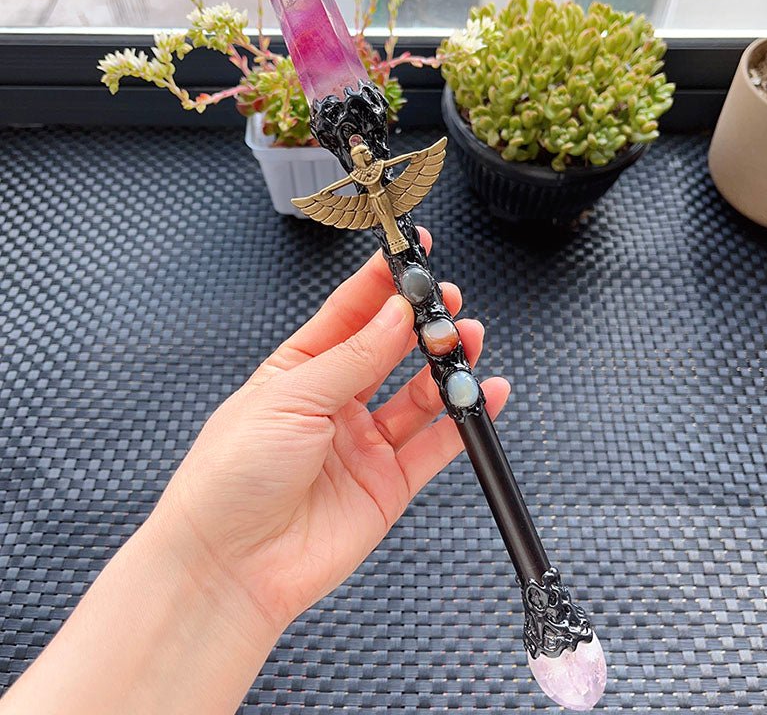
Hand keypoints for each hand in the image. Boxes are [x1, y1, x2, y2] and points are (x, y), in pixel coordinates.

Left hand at [157, 228, 510, 633]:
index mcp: (297, 372)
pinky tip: (484, 395)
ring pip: (417, 394)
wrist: (229, 566)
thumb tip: (393, 313)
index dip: (380, 283)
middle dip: (420, 322)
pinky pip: (435, 445)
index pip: (347, 314)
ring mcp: (362, 443)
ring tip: (467, 341)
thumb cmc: (231, 477)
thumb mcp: (290, 398)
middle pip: (388, 350)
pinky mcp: (386, 483)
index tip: (410, 253)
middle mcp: (333, 404)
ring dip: (446, 365)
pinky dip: (463, 421)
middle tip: (447, 302)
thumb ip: (352, 358)